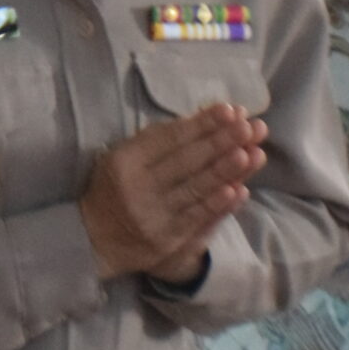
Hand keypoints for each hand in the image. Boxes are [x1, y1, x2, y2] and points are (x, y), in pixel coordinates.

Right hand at [78, 103, 266, 281]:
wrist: (96, 238)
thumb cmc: (115, 188)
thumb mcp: (123, 158)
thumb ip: (160, 140)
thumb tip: (207, 119)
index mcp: (124, 161)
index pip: (169, 139)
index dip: (201, 124)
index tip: (230, 110)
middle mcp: (136, 187)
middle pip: (186, 161)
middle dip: (221, 142)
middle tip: (250, 127)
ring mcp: (152, 215)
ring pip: (196, 188)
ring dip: (227, 170)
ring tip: (253, 152)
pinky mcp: (166, 239)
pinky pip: (197, 218)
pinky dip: (219, 204)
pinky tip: (238, 190)